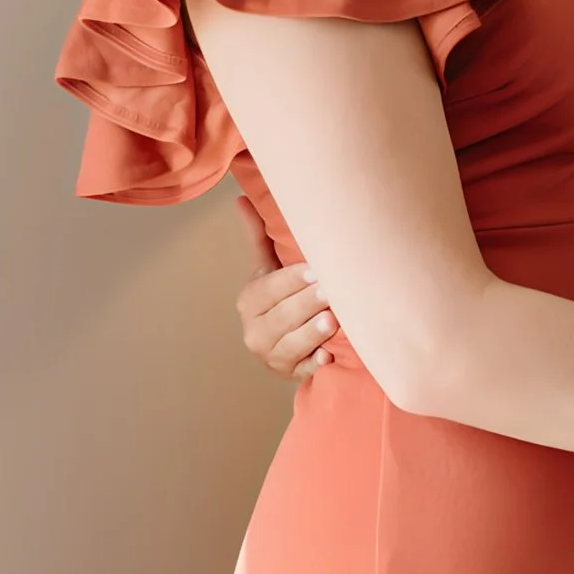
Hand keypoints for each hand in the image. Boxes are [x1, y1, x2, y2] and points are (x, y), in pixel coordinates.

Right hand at [234, 195, 336, 380]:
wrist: (281, 343)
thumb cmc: (280, 298)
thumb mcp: (267, 270)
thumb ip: (258, 237)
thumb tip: (241, 198)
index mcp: (250, 302)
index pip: (270, 289)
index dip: (292, 280)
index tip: (316, 269)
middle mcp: (255, 331)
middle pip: (283, 316)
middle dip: (307, 303)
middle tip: (331, 291)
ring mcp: (272, 356)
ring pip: (292, 344)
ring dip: (312, 334)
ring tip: (332, 321)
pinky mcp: (290, 375)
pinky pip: (303, 370)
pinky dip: (314, 364)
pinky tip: (328, 356)